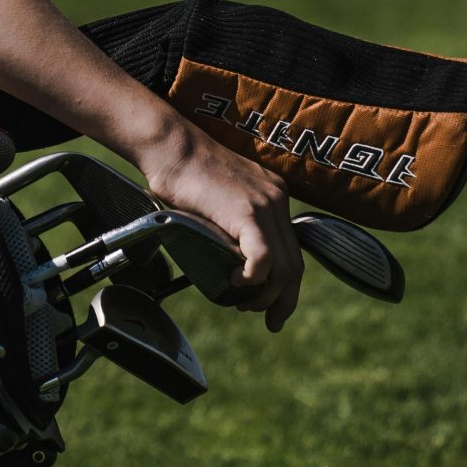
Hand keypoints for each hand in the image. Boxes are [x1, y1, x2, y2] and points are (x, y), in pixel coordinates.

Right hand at [137, 125, 303, 331]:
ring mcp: (266, 204)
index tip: (276, 309)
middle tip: (269, 320)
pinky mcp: (248, 212)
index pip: (292, 251)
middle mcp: (277, 199)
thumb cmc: (181, 172)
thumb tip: (227, 259)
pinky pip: (264, 258)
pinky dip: (252, 278)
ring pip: (283, 266)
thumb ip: (230, 225)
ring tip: (243, 303)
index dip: (288, 286)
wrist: (170, 146)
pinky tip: (235, 281)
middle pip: (295, 263)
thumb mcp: (218, 200)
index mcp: (273, 196)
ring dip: (265, 294)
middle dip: (284, 300)